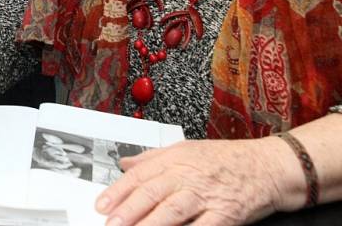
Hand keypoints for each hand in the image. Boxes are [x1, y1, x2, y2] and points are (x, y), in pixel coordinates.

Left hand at [95, 137, 287, 224]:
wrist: (266, 166)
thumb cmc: (225, 159)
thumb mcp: (185, 149)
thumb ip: (152, 158)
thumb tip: (124, 164)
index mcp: (175, 159)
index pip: (139, 175)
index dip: (118, 192)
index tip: (102, 205)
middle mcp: (188, 176)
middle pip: (152, 192)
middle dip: (128, 210)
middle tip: (111, 223)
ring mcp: (206, 196)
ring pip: (172, 210)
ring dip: (150, 224)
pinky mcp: (225, 214)